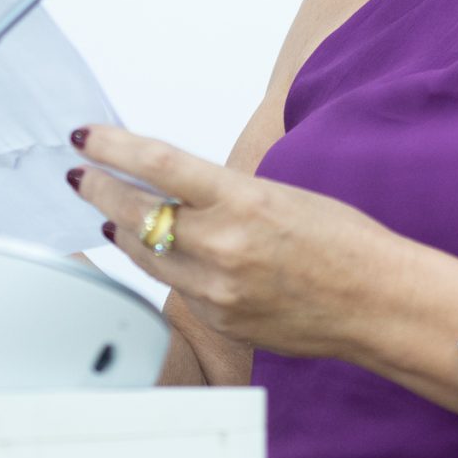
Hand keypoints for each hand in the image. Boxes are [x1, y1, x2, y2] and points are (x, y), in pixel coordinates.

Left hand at [63, 124, 417, 360]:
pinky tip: (156, 251)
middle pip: (135, 212)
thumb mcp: (279, 195)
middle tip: (80, 175)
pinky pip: (174, 287)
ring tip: (108, 213)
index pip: (157, 164)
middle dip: (100, 189)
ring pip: (145, 253)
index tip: (85, 136)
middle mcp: (221, 246)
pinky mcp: (218, 320)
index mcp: (241, 200)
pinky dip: (161, 264)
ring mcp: (216, 290)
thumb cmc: (342, 241)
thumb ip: (222, 194)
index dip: (112, 147)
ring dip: (122, 229)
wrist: (377, 303)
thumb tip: (171, 186)